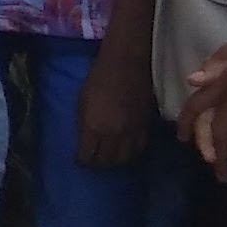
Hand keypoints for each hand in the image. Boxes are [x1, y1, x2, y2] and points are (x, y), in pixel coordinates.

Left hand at [77, 37, 156, 170]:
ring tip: (111, 157)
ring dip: (116, 160)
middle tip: (95, 161)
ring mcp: (131, 131)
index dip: (83, 161)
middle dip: (99, 163)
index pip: (88, 156)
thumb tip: (85, 140)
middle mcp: (113, 134)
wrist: (126, 63)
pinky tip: (127, 149)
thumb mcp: (82, 101)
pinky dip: (132, 152)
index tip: (80, 160)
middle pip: (107, 161)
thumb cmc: (98, 77)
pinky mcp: (146, 126)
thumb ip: (84, 124)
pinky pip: (140, 148)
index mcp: (93, 127)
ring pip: (125, 158)